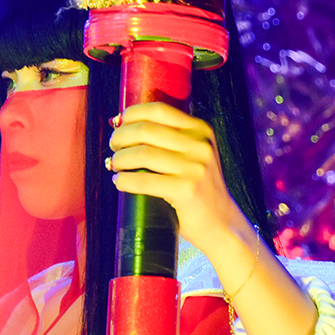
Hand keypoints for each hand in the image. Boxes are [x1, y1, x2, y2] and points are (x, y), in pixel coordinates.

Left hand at [107, 100, 250, 252]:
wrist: (221, 224)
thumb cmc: (197, 189)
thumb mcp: (193, 155)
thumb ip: (169, 139)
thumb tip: (121, 123)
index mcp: (201, 130)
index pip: (158, 110)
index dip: (131, 114)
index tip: (118, 123)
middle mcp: (200, 145)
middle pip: (145, 130)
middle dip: (121, 137)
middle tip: (113, 148)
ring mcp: (195, 167)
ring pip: (142, 154)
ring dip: (119, 159)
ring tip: (114, 166)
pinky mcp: (186, 190)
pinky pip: (143, 181)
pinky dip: (124, 181)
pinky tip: (119, 183)